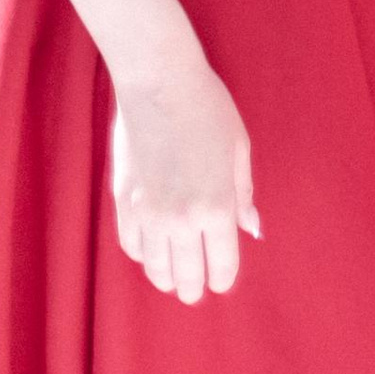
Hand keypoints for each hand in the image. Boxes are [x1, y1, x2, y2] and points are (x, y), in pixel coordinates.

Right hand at [110, 47, 258, 301]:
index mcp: (216, 207)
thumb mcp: (239, 148)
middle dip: (194, 287)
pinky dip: (143, 256)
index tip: (221, 279)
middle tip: (196, 289)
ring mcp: (148, 214)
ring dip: (166, 277)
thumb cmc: (208, 108)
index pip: (221, 266)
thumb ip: (243, 194)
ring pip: (155, 269)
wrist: (159, 83)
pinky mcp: (124, 203)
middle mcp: (181, 220)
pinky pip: (132, 246)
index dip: (222, 278)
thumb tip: (250, 228)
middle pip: (186, 276)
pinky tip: (151, 252)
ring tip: (174, 277)